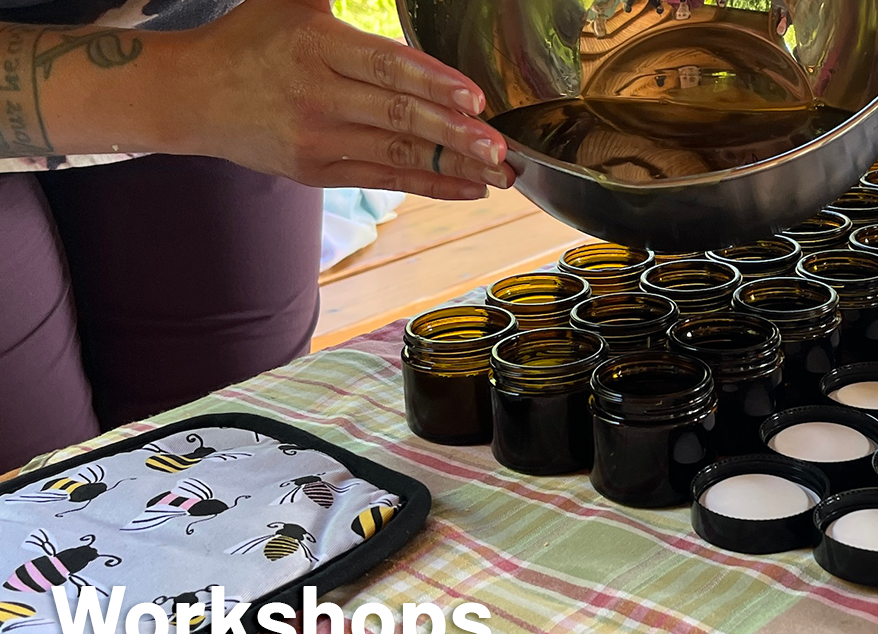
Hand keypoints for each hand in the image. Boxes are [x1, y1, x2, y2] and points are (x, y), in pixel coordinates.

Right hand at [179, 0, 512, 199]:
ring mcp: (317, 139)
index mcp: (318, 46)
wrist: (190, 95)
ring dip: (454, 166)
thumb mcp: (293, 0)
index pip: (388, 66)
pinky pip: (384, 180)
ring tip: (501, 173)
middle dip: (456, 134)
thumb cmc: (251, 40)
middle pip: (399, 116)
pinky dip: (430, 186)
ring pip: (398, 154)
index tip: (475, 98)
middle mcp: (318, 96)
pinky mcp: (317, 171)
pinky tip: (468, 186)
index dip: (435, 83)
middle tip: (501, 147)